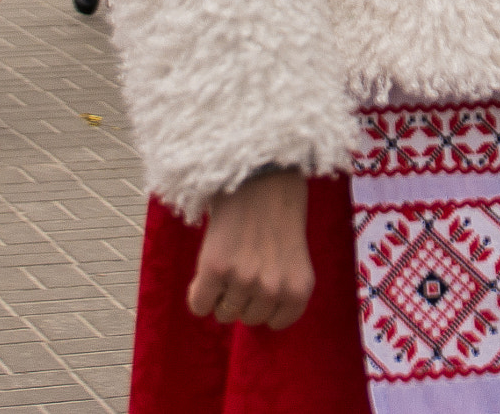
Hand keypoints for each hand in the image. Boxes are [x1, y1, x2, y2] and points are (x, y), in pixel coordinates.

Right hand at [187, 169, 313, 328]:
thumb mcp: (295, 255)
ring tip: (230, 261)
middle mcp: (273, 288)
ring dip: (222, 294)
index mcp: (299, 287)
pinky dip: (199, 294)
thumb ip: (282, 287)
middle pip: (248, 318)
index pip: (277, 323)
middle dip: (244, 297)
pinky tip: (209, 271)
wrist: (263, 176)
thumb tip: (260, 319)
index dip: (266, 304)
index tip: (263, 283)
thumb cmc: (280, 213)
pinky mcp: (215, 269)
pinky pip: (200, 304)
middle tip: (245, 265)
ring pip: (224, 313)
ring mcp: (243, 280)